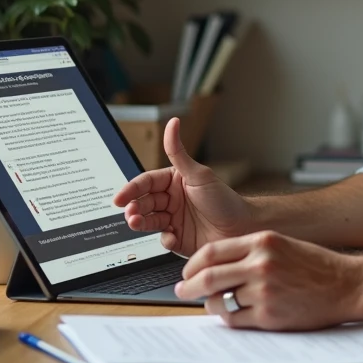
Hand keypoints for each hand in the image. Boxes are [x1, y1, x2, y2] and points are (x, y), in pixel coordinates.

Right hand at [112, 117, 253, 257]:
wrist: (243, 227)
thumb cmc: (225, 199)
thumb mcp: (199, 174)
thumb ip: (179, 152)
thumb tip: (172, 123)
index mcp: (174, 182)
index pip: (145, 183)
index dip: (130, 190)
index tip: (119, 199)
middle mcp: (172, 200)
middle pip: (143, 203)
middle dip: (134, 208)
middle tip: (131, 214)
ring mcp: (174, 220)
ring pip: (148, 221)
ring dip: (141, 223)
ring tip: (138, 224)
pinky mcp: (179, 239)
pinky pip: (163, 239)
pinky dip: (164, 239)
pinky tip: (171, 237)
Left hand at [178, 230, 362, 329]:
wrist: (347, 285)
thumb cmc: (317, 266)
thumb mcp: (283, 245)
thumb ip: (250, 251)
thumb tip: (215, 265)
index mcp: (262, 242)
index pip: (212, 251)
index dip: (193, 264)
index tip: (187, 272)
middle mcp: (261, 265)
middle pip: (208, 276)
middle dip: (189, 286)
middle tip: (182, 291)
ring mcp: (264, 291)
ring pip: (219, 300)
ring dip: (209, 304)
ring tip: (211, 304)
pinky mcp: (270, 316)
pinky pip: (235, 319)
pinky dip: (227, 318)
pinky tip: (231, 314)